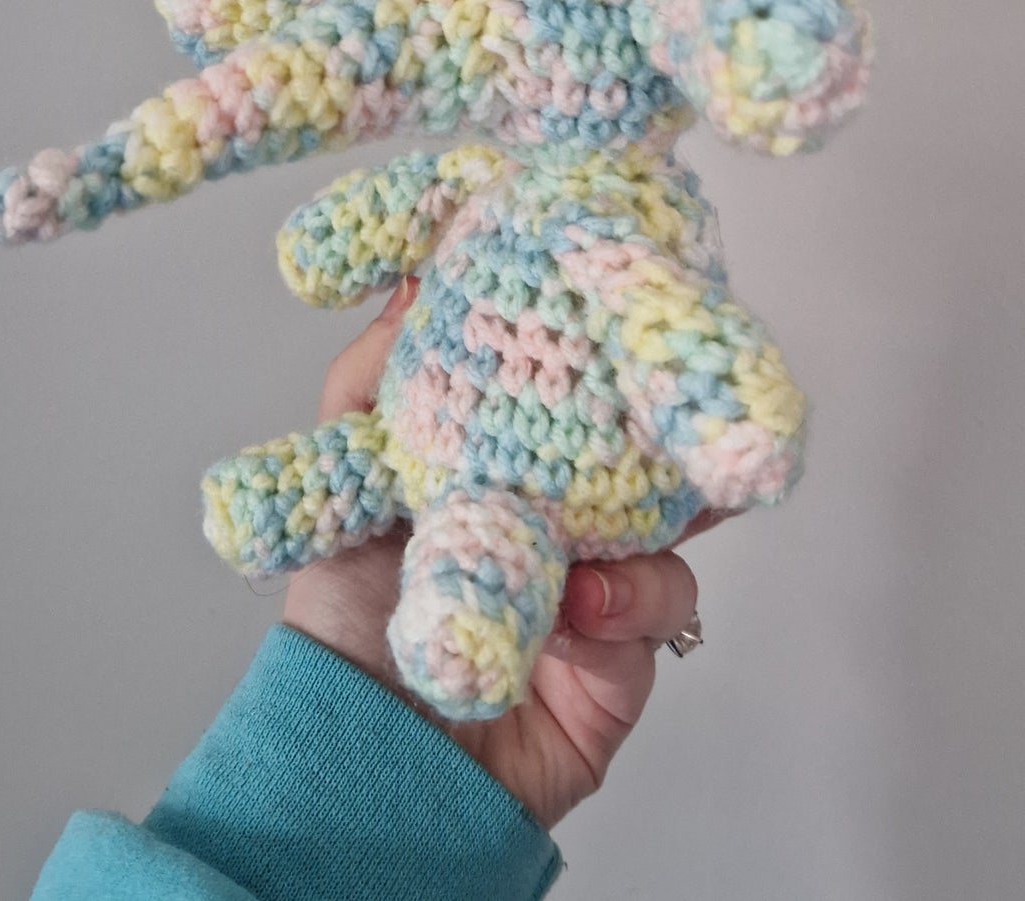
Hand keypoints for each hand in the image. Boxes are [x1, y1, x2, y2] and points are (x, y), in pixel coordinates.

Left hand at [283, 277, 722, 830]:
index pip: (570, 399)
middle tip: (677, 383)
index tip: (620, 305)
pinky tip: (582, 604)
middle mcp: (557, 521)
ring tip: (629, 517)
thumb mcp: (347, 465)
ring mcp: (597, 590)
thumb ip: (376, 372)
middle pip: (638, 457)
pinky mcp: (626, 658)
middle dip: (662, 426)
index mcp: (499, 468)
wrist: (373, 752)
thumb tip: (416, 271)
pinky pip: (660, 609)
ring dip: (650, 521)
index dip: (602, 360)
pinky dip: (627, 601)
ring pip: (668, 529)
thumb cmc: (347, 605)